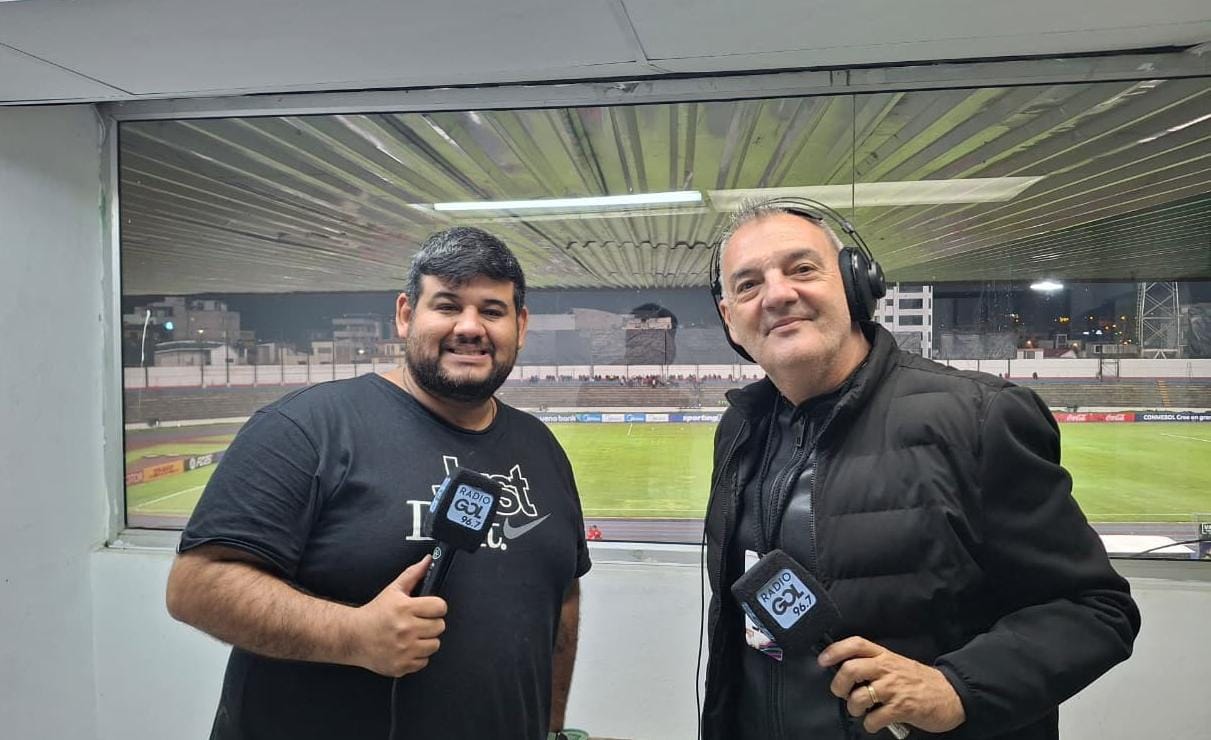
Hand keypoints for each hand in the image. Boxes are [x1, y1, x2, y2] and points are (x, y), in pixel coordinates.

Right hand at [349, 556, 446, 676]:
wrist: (353, 637)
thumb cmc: (374, 614)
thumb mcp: (393, 590)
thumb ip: (413, 575)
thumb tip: (428, 560)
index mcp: (405, 608)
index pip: (440, 607)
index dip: (436, 607)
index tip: (429, 609)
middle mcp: (405, 630)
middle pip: (440, 626)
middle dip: (431, 623)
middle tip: (418, 622)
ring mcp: (404, 650)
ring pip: (435, 645)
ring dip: (426, 640)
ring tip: (413, 636)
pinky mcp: (401, 666)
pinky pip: (423, 661)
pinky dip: (417, 656)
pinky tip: (406, 648)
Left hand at [819, 637, 964, 734]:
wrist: (951, 694)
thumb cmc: (919, 681)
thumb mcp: (896, 664)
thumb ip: (874, 664)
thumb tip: (846, 672)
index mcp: (884, 655)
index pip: (856, 644)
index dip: (835, 650)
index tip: (823, 660)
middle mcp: (887, 668)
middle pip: (850, 669)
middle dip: (838, 685)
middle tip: (842, 693)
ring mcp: (894, 688)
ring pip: (859, 696)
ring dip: (853, 708)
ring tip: (860, 711)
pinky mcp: (902, 708)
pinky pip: (874, 718)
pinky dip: (869, 724)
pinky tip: (875, 723)